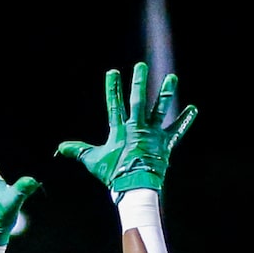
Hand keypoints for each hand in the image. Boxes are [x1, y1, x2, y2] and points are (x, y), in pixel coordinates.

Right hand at [58, 64, 196, 195]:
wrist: (134, 186)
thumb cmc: (113, 174)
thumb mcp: (93, 161)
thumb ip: (78, 151)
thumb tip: (60, 148)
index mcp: (120, 130)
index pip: (115, 104)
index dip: (113, 88)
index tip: (114, 72)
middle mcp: (137, 127)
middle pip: (138, 100)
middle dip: (139, 82)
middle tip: (141, 66)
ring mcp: (153, 134)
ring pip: (160, 109)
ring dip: (165, 93)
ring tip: (172, 77)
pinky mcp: (165, 143)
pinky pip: (177, 130)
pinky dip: (185, 120)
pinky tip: (193, 109)